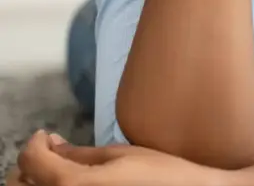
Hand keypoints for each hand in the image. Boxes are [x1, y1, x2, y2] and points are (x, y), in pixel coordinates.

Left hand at [10, 131, 227, 185]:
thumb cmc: (162, 176)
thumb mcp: (121, 155)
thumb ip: (79, 153)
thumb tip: (51, 145)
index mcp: (73, 184)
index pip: (30, 160)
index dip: (35, 143)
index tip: (46, 136)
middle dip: (28, 167)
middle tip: (48, 154)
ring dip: (36, 182)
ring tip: (58, 171)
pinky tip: (74, 183)